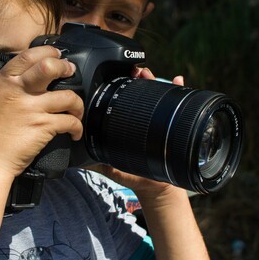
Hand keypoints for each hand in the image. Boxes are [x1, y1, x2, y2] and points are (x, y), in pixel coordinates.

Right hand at [0, 46, 83, 180]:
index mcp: (3, 83)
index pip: (28, 56)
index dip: (47, 52)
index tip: (56, 55)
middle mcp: (18, 91)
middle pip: (50, 67)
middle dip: (65, 67)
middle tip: (71, 72)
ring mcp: (32, 109)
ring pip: (67, 96)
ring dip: (77, 103)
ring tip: (76, 109)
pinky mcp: (43, 127)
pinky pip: (69, 121)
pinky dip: (77, 127)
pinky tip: (75, 132)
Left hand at [88, 67, 185, 198]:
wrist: (157, 187)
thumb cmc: (135, 175)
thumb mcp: (112, 168)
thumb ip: (97, 163)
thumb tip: (79, 160)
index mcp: (130, 124)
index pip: (127, 100)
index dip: (125, 87)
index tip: (122, 77)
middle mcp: (146, 118)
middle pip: (143, 92)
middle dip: (141, 78)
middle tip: (138, 72)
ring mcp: (160, 119)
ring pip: (158, 94)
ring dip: (156, 80)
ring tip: (150, 74)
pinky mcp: (174, 124)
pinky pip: (179, 104)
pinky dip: (179, 89)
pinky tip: (178, 80)